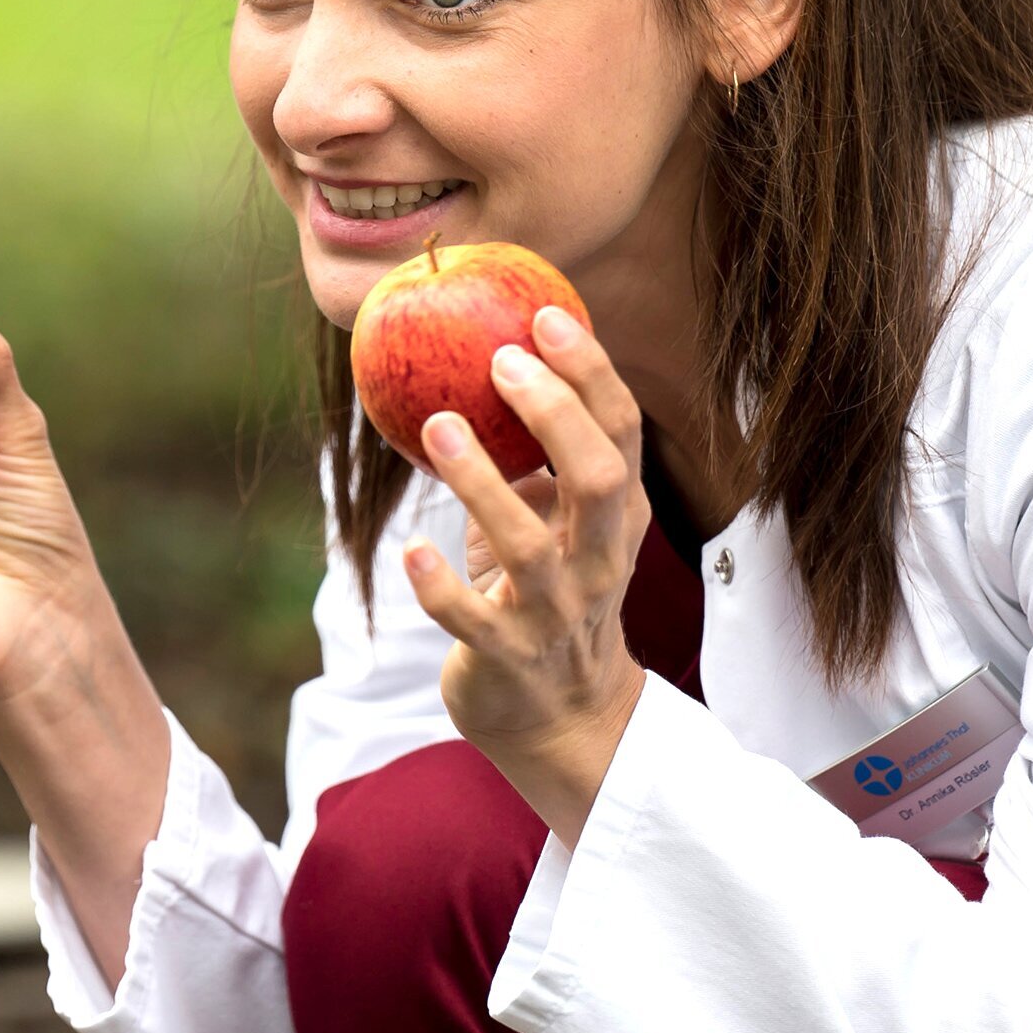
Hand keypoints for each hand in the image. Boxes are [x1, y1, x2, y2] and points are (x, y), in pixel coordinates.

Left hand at [400, 304, 651, 840]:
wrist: (558, 717)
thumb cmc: (545, 592)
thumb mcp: (556, 521)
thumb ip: (537, 456)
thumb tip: (489, 355)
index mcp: (615, 518)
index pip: (621, 432)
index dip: (590, 372)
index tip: (546, 315)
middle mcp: (597, 561)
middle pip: (600, 479)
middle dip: (555, 415)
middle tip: (499, 360)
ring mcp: (554, 613)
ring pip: (527, 545)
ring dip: (481, 484)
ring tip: (437, 426)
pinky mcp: (505, 657)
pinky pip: (471, 619)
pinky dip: (440, 584)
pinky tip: (411, 548)